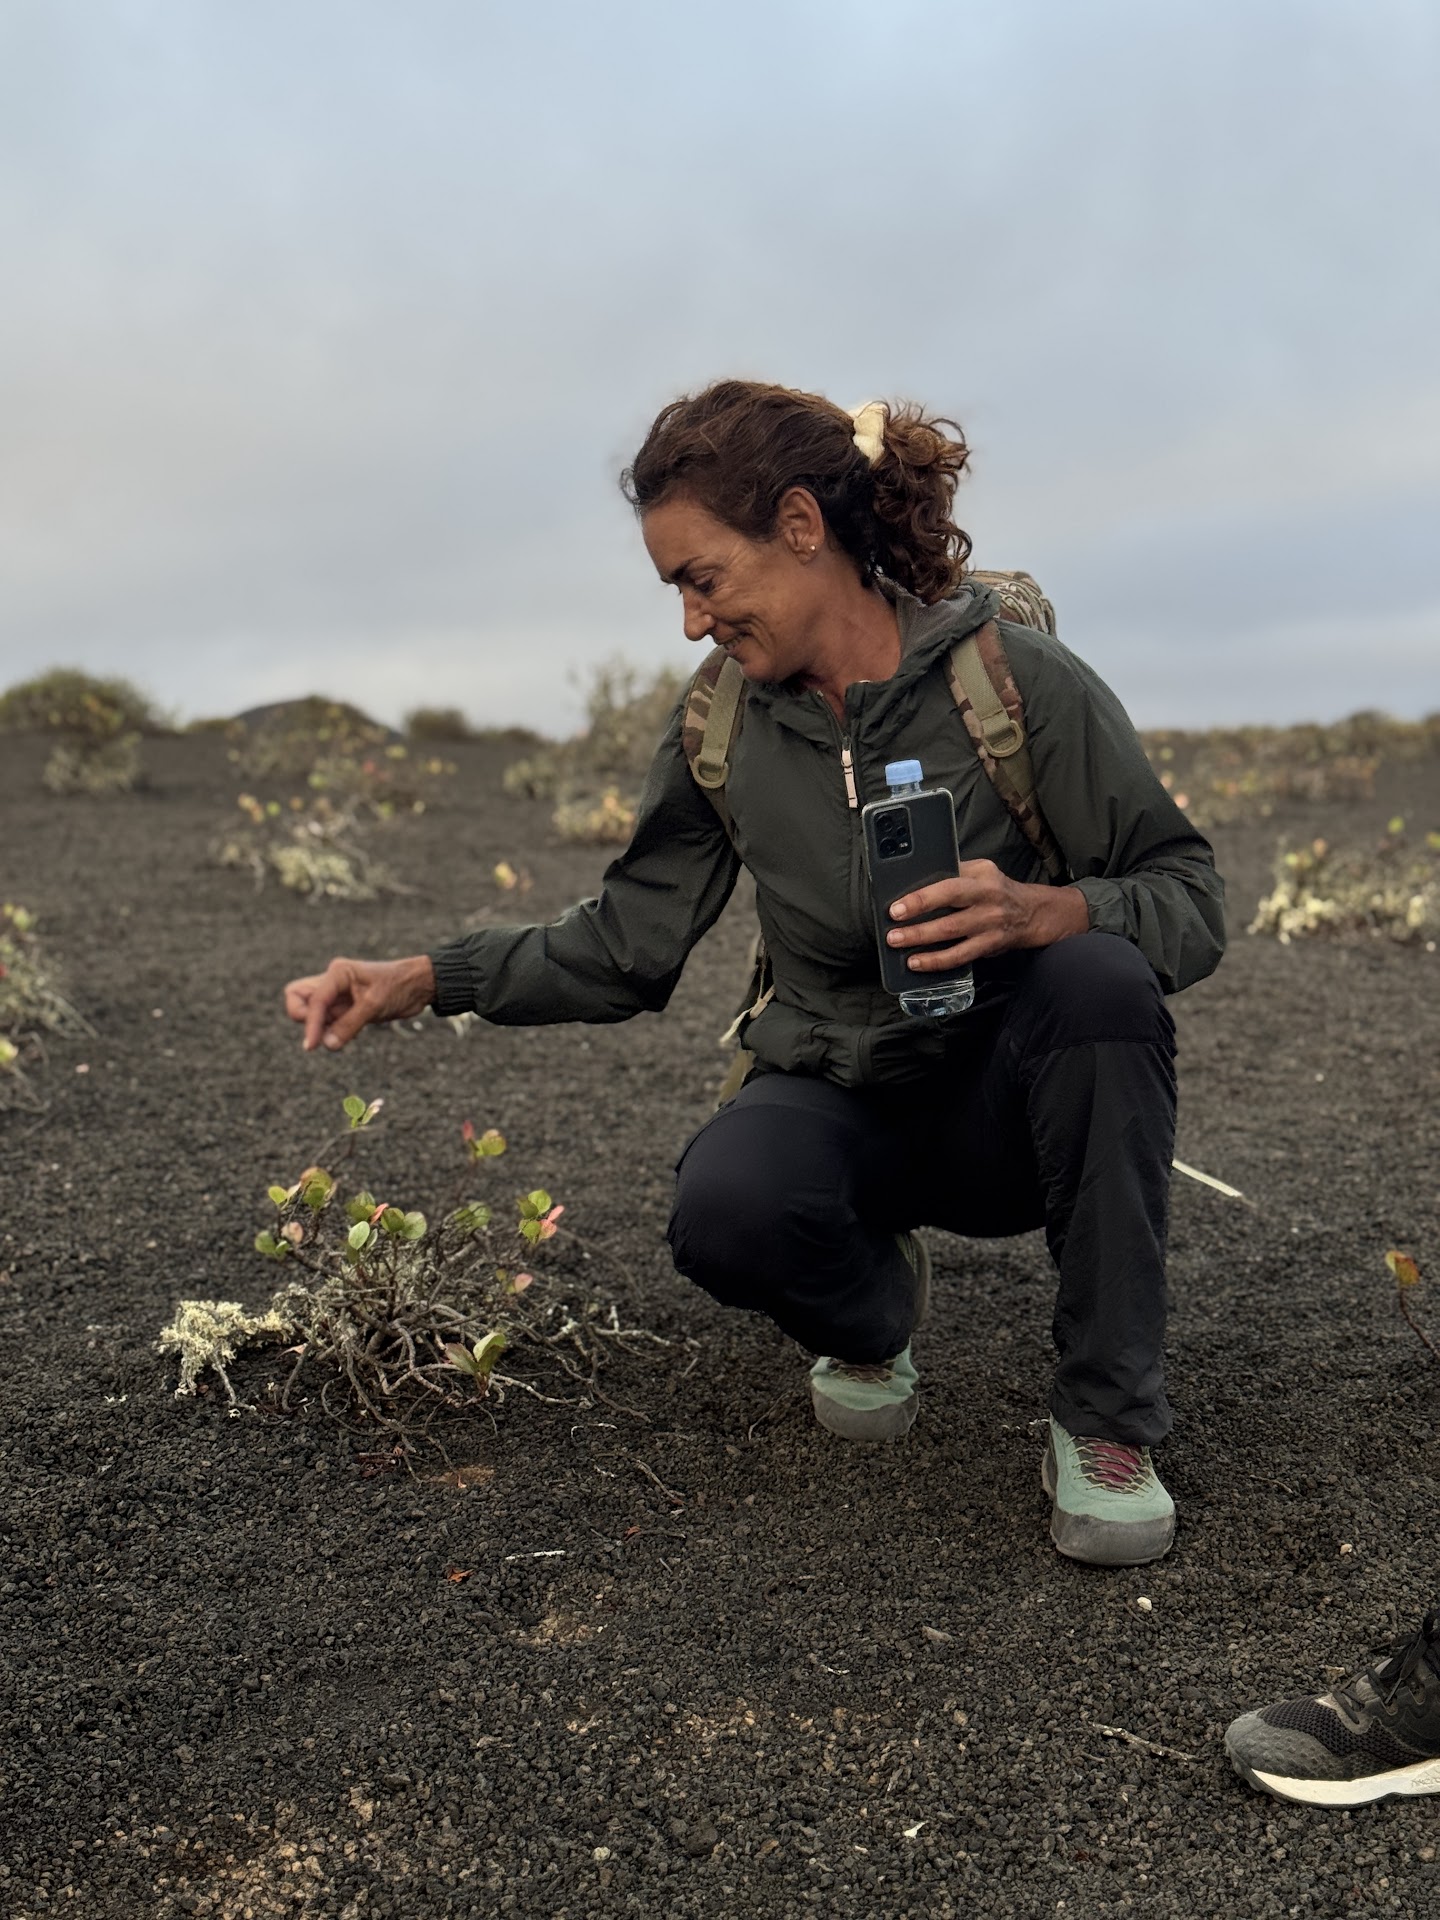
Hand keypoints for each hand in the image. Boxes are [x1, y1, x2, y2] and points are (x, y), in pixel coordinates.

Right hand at [283, 954, 436, 1051]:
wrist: (420, 985)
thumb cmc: (399, 987)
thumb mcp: (374, 1006)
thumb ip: (349, 1025)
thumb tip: (327, 1045)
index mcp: (338, 973)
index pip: (314, 1000)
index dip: (311, 1023)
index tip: (312, 1046)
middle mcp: (332, 981)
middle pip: (298, 997)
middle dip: (304, 1017)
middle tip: (321, 1032)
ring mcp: (337, 994)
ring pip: (311, 1010)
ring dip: (319, 1027)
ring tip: (340, 1035)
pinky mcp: (344, 1007)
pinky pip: (326, 1020)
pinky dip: (330, 1030)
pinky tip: (346, 1035)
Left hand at [887, 862, 1087, 970]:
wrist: (1031, 912)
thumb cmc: (996, 888)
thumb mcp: (980, 870)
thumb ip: (954, 871)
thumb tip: (914, 878)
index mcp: (981, 879)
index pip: (948, 887)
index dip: (922, 899)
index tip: (897, 908)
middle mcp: (987, 902)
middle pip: (949, 917)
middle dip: (917, 928)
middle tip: (892, 934)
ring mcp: (989, 926)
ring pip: (953, 938)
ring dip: (923, 946)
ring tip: (899, 948)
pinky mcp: (989, 946)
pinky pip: (961, 957)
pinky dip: (937, 962)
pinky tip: (918, 963)